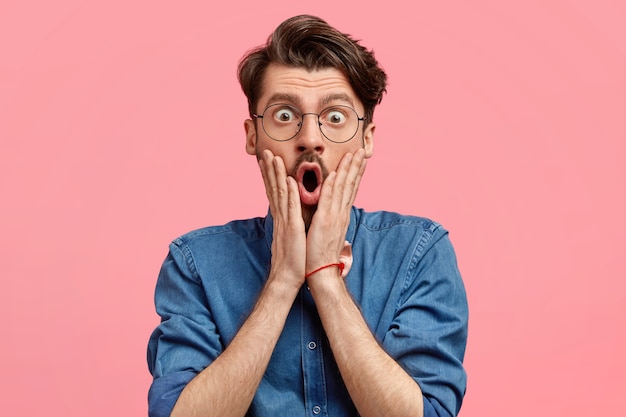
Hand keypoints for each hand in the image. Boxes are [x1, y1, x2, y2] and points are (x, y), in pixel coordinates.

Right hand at [259, 149, 306, 288]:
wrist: (287, 277)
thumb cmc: (291, 259)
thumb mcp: (288, 236)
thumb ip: (286, 221)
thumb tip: (285, 213)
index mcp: (281, 218)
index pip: (274, 192)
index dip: (269, 175)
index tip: (266, 160)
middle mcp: (280, 217)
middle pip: (273, 188)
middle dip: (269, 169)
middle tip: (265, 151)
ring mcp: (285, 222)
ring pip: (279, 193)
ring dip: (276, 175)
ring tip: (273, 157)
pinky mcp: (292, 228)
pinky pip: (290, 208)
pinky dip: (289, 193)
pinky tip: (287, 180)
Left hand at [306, 149, 366, 276]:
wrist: (321, 271)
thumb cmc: (321, 253)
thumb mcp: (328, 231)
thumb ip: (331, 218)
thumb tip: (332, 210)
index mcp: (341, 215)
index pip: (350, 190)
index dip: (355, 173)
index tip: (359, 160)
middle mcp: (341, 213)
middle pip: (351, 185)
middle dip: (356, 166)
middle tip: (361, 150)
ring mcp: (334, 217)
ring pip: (343, 188)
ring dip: (348, 170)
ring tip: (353, 154)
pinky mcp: (324, 222)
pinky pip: (329, 200)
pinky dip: (333, 186)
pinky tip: (336, 173)